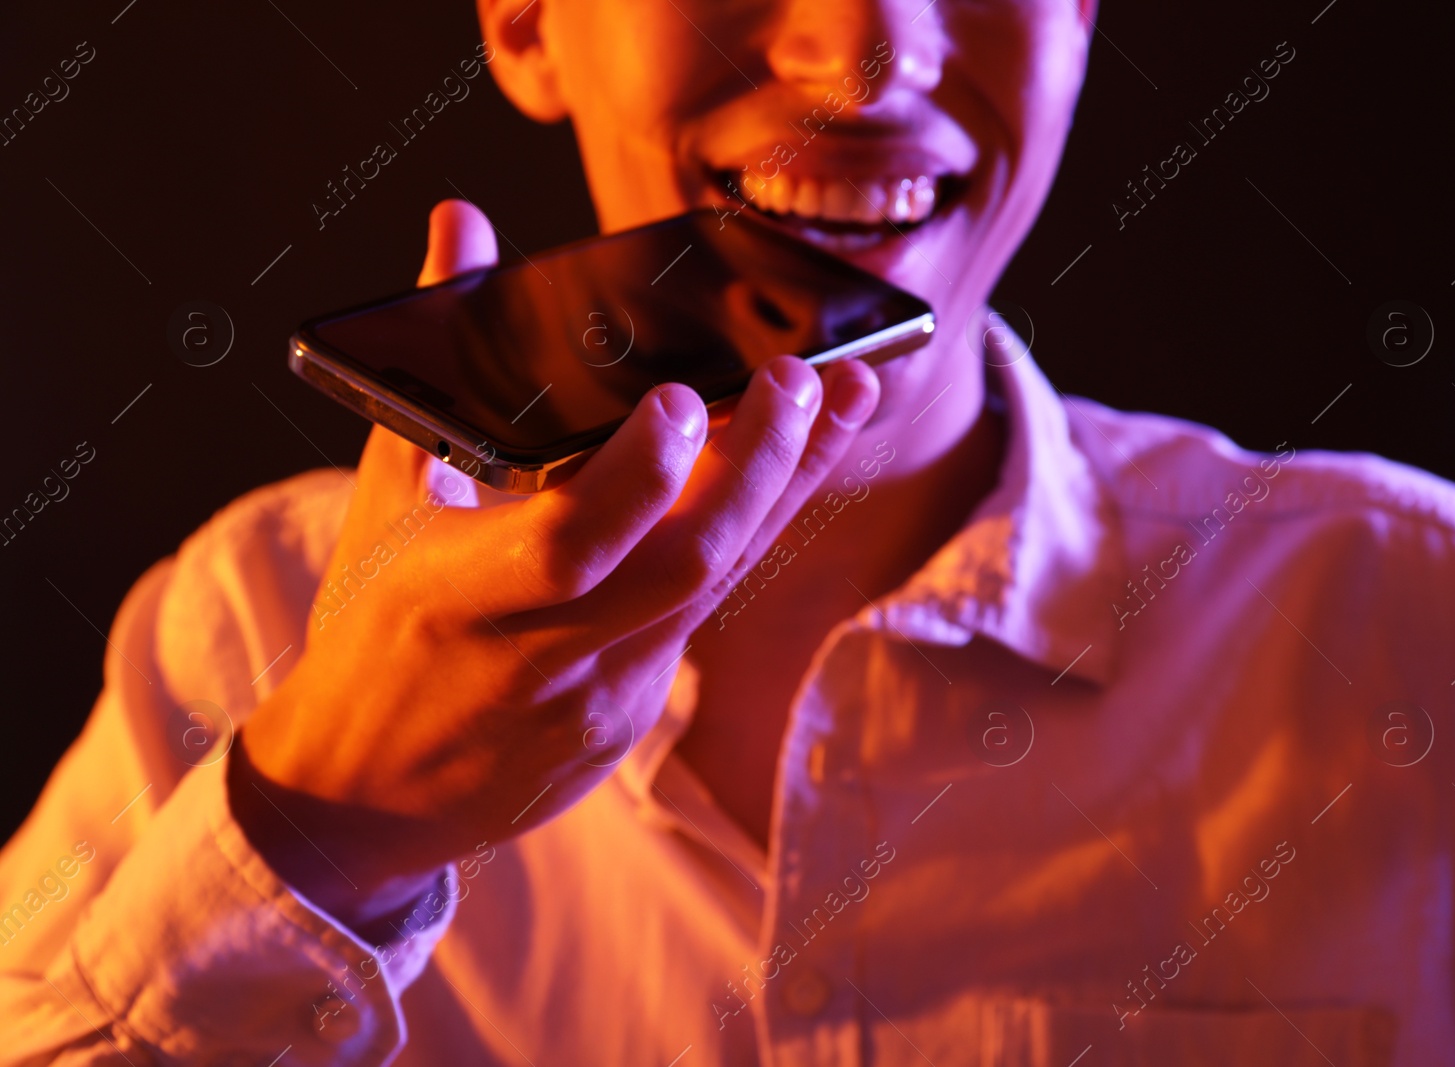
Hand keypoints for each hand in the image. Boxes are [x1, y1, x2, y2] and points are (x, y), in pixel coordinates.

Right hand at [229, 200, 880, 926]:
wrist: (361, 797)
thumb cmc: (370, 635)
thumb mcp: (384, 503)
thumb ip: (438, 363)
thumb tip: (459, 224)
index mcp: (457, 596)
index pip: (570, 541)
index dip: (638, 475)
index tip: (688, 399)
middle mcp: (540, 654)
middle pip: (682, 566)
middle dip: (762, 470)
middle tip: (810, 379)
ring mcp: (597, 698)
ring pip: (714, 588)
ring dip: (787, 490)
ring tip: (846, 399)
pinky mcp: (630, 720)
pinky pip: (701, 616)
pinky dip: (746, 538)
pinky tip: (790, 470)